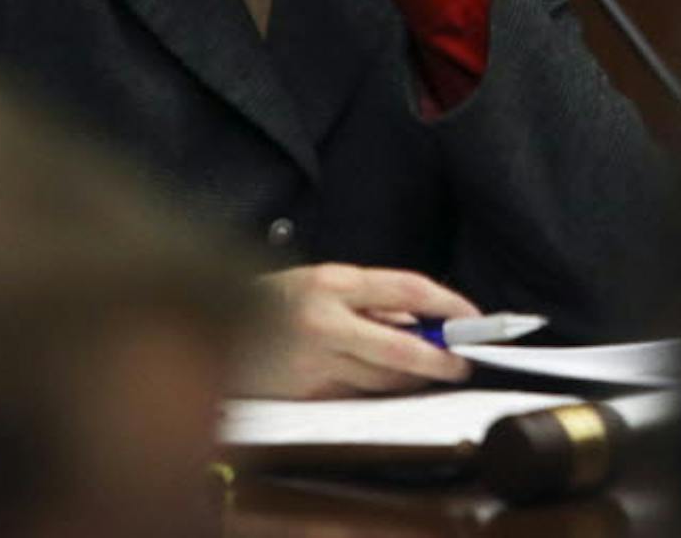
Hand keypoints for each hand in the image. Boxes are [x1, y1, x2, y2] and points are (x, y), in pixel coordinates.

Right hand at [235, 263, 478, 397]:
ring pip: (382, 380)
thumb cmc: (275, 301)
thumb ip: (372, 302)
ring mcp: (311, 362)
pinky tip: (390, 387)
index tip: (473, 318)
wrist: (206, 325)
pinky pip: (354, 397)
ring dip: (413, 380)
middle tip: (463, 364)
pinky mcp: (301, 393)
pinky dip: (378, 394)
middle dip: (441, 360)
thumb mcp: (324, 283)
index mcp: (334, 283)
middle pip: (402, 348)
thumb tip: (427, 324)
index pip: (410, 291)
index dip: (450, 305)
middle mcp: (324, 322)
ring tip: (433, 374)